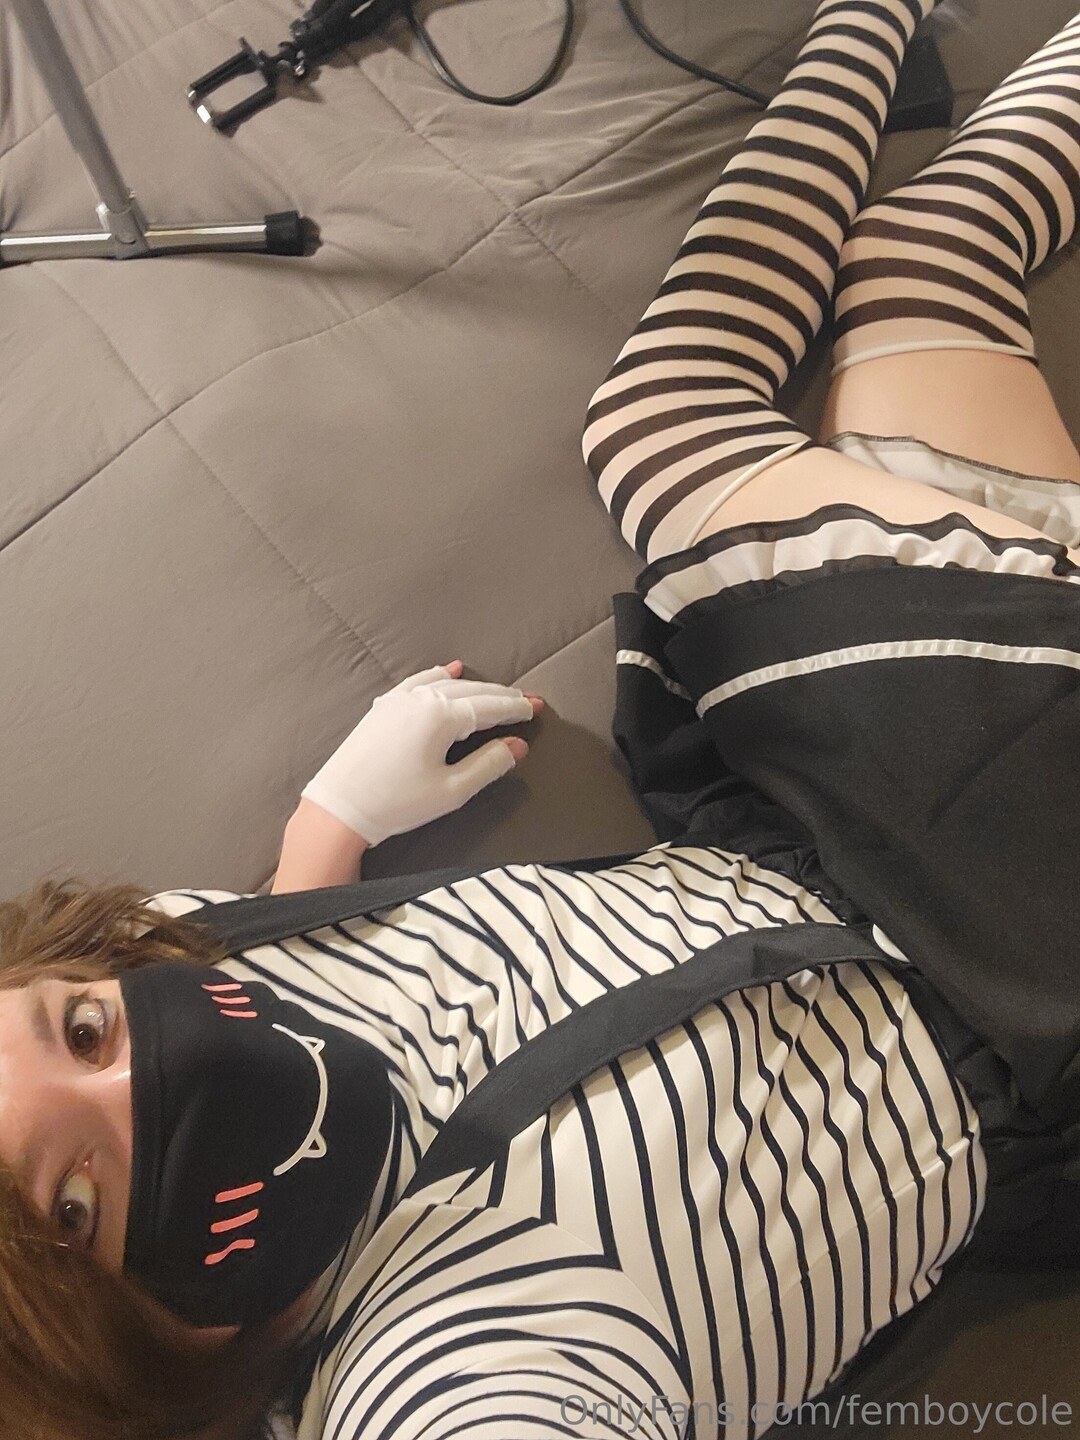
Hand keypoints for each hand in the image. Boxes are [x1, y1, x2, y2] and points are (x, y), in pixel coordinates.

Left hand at [300, 662, 543, 845]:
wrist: (339, 808)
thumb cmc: (396, 803)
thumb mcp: (452, 791)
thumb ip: (488, 764)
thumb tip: (517, 746)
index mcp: (441, 716)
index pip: (490, 707)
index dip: (516, 708)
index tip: (537, 708)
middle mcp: (421, 698)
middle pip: (472, 691)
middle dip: (502, 696)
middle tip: (526, 700)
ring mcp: (399, 700)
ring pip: (446, 684)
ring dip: (476, 687)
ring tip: (497, 693)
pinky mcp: (383, 708)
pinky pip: (418, 681)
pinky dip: (438, 676)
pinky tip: (449, 670)